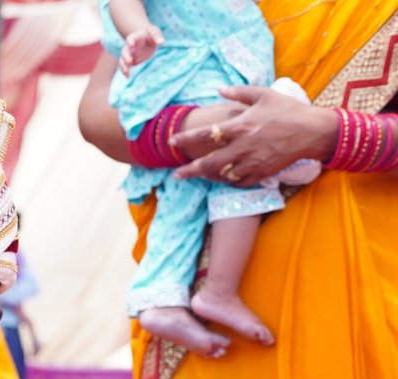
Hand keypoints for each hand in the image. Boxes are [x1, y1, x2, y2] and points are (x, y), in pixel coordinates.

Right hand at [118, 27, 161, 73]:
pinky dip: (125, 71)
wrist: (146, 39)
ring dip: (123, 65)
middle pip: (125, 51)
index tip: (131, 45)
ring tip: (126, 72)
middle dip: (126, 56)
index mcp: (135, 37)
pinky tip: (127, 77)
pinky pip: (126, 66)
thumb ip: (157, 36)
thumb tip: (161, 43)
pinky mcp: (130, 61)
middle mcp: (129, 46)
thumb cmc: (150, 34)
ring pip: (123, 60)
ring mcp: (129, 54)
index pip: (131, 39)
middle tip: (129, 62)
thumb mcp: (154, 32)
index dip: (130, 42)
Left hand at [172, 85, 339, 185]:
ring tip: (199, 174)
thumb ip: (239, 92)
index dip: (186, 139)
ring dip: (208, 177)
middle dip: (190, 170)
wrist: (313, 131)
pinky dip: (229, 181)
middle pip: (209, 163)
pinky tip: (223, 177)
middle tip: (177, 174)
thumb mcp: (264, 94)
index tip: (172, 142)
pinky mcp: (262, 173)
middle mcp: (244, 146)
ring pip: (222, 175)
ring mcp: (252, 162)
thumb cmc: (288, 110)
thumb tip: (218, 88)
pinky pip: (239, 182)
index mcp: (241, 126)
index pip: (206, 134)